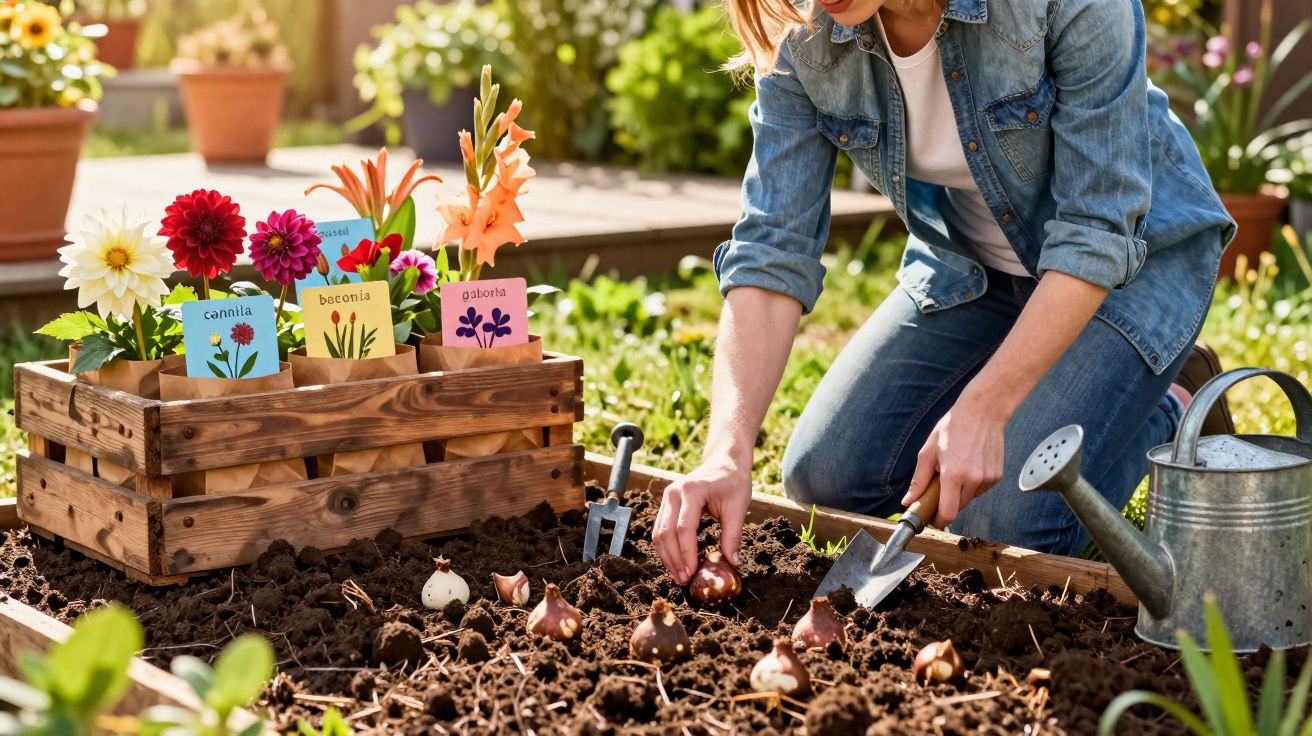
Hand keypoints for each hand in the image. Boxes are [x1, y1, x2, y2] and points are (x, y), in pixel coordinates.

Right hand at [652, 456, 752, 584]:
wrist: (724, 462)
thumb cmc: (733, 482)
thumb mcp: (738, 507)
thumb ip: (733, 535)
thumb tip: (732, 563)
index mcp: (692, 491)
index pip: (684, 528)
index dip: (687, 553)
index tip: (693, 572)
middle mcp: (674, 493)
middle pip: (666, 532)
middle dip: (674, 559)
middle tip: (684, 580)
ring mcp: (667, 497)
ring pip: (658, 533)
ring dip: (667, 557)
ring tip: (679, 575)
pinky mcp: (666, 503)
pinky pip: (660, 529)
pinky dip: (666, 548)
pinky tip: (675, 562)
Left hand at [905, 390, 1008, 528]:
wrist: (982, 412)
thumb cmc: (952, 428)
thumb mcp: (928, 452)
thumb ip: (919, 480)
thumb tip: (908, 501)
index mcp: (953, 474)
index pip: (948, 513)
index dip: (939, 520)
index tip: (932, 519)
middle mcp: (973, 480)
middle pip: (958, 508)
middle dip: (946, 504)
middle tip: (938, 489)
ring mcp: (987, 479)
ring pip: (969, 499)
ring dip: (959, 493)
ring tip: (955, 470)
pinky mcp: (997, 476)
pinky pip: (980, 490)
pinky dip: (971, 485)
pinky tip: (968, 466)